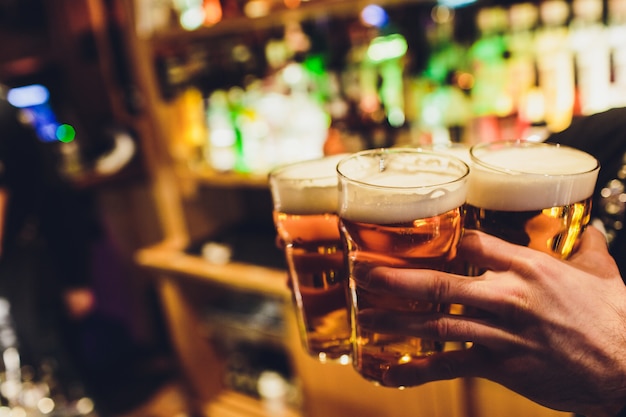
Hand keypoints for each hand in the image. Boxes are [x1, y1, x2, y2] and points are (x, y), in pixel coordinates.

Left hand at [355, 227, 625, 416]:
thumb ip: (587, 247)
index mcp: (529, 266)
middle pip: (439, 281)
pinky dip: (420, 370)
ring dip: (396, 320)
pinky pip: (453, 366)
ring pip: (437, 323)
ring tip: (365, 315)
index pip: (468, 244)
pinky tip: (393, 372)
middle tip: (362, 271)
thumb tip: (589, 229)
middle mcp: (509, 296)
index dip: (435, 240)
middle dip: (396, 277)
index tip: (408, 239)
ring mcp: (503, 332)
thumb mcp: (602, 273)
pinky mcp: (503, 366)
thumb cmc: (615, 318)